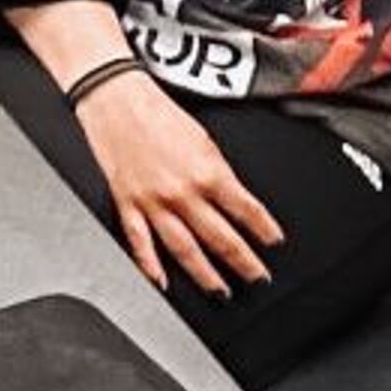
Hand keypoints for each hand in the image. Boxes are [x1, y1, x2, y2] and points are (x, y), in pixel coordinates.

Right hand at [73, 67, 286, 301]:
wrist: (116, 99)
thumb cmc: (158, 112)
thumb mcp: (204, 138)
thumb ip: (220, 172)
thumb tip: (235, 201)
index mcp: (208, 173)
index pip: (247, 211)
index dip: (265, 230)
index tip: (274, 244)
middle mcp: (183, 193)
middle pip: (221, 238)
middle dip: (244, 263)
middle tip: (257, 278)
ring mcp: (154, 203)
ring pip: (185, 249)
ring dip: (206, 275)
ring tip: (221, 291)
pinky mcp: (127, 204)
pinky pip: (140, 243)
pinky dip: (150, 267)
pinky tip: (162, 282)